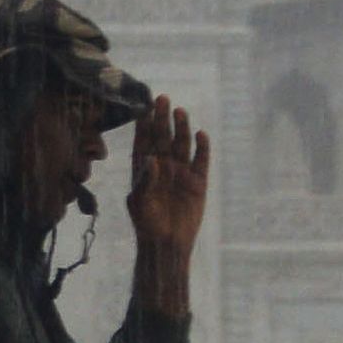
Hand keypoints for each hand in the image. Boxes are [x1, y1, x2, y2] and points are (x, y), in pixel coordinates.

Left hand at [124, 100, 209, 306]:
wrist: (168, 244)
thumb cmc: (147, 223)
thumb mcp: (140, 201)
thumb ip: (145, 179)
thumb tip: (152, 159)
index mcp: (144, 169)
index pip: (143, 141)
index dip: (143, 125)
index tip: (142, 106)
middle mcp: (162, 167)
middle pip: (163, 137)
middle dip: (162, 118)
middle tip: (162, 98)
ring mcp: (181, 172)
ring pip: (181, 144)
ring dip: (181, 127)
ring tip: (180, 111)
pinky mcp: (198, 182)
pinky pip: (201, 160)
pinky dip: (202, 147)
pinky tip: (201, 134)